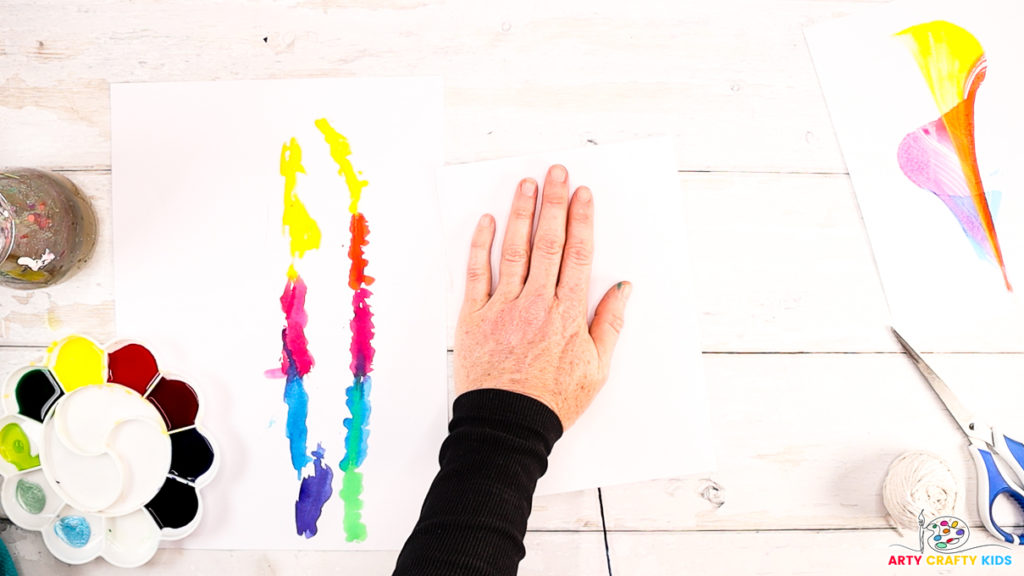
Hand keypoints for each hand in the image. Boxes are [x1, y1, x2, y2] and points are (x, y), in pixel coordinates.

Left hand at [454, 164, 629, 428]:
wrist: (507, 426)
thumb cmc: (552, 402)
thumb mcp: (596, 369)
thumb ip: (610, 325)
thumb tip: (622, 288)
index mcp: (569, 315)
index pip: (579, 255)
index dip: (581, 219)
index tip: (582, 194)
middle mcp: (537, 304)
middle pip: (549, 243)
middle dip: (554, 203)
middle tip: (556, 172)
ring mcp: (504, 308)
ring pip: (514, 250)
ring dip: (521, 213)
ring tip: (526, 184)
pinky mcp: (474, 318)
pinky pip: (477, 273)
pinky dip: (482, 245)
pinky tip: (487, 222)